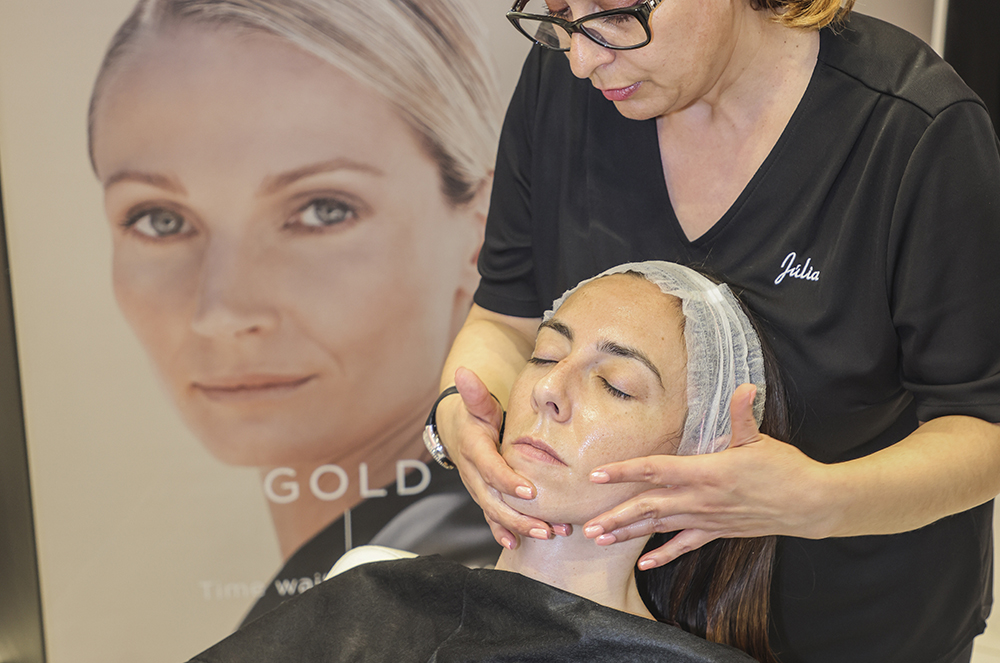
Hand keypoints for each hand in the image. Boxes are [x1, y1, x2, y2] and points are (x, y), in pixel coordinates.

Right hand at [439, 367, 569, 548]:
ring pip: (496, 513)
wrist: (458, 432)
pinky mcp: (484, 497)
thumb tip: (463, 372)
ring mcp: (478, 489)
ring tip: (548, 534)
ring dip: (521, 527)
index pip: (491, 469)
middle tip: (547, 526)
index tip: (530, 491)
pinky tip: (518, 545)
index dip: (508, 481)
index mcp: (474, 450)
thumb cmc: (476, 416)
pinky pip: (492, 518)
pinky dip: (503, 532)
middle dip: (520, 516)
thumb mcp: (478, 404)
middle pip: (495, 500)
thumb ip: (475, 393)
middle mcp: (474, 474)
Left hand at [582, 384, 829, 568]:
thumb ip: (743, 414)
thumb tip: (745, 386)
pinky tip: (644, 563)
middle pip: (649, 507)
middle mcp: (700, 499)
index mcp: (705, 471)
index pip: (656, 470)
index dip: (625, 472)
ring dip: (629, 534)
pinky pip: (685, 545)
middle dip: (616, 517)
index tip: (598, 476)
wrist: (810, 504)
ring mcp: (707, 518)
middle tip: (587, 526)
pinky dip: (664, 554)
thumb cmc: (785, 469)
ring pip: (660, 528)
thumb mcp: (760, 439)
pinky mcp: (717, 531)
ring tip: (601, 540)